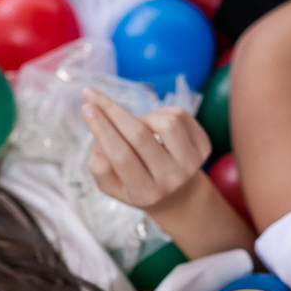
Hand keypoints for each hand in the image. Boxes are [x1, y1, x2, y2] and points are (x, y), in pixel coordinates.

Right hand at [82, 89, 211, 214]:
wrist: (178, 194)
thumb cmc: (137, 184)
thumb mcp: (113, 186)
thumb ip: (100, 168)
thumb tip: (99, 142)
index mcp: (145, 193)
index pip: (121, 157)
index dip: (102, 129)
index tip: (86, 107)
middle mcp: (171, 181)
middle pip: (139, 136)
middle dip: (112, 111)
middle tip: (92, 96)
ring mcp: (191, 164)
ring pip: (165, 122)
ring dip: (143, 117)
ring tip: (136, 125)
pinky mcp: (204, 148)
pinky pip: (180, 115)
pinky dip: (160, 113)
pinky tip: (155, 126)